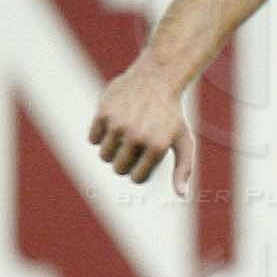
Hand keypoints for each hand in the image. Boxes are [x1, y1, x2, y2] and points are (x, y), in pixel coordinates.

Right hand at [89, 60, 193, 194]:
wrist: (157, 79)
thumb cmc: (171, 116)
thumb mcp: (184, 141)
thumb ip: (184, 170)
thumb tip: (182, 196)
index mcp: (157, 147)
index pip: (137, 178)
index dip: (139, 171)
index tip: (144, 159)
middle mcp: (137, 137)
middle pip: (118, 169)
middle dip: (125, 162)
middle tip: (135, 146)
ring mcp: (118, 125)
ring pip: (104, 156)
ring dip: (113, 149)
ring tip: (126, 134)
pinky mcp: (103, 113)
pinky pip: (93, 139)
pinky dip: (101, 135)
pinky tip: (115, 123)